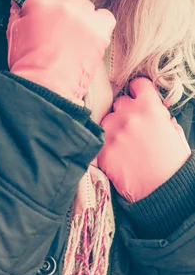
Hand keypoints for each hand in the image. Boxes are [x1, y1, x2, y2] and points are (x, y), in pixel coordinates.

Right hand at [7, 0, 115, 104]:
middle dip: (64, 4)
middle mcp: (65, 2)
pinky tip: (87, 38)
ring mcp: (85, 15)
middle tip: (57, 26)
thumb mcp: (14, 29)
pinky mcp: (101, 30)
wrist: (46, 88)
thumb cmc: (27, 61)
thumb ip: (19, 6)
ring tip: (71, 39)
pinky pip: (105, 16)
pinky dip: (98, 24)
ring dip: (80, 17)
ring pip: (86, 5)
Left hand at [98, 77, 190, 201]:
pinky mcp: (103, 150)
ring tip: (124, 145)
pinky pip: (100, 141)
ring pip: (107, 121)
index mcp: (150, 107)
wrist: (165, 191)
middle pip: (120, 102)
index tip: (138, 96)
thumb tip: (152, 112)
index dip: (139, 91)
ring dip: (113, 129)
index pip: (138, 84)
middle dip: (126, 112)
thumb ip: (159, 116)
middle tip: (133, 127)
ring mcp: (114, 132)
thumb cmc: (174, 163)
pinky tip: (118, 157)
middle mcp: (129, 115)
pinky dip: (107, 147)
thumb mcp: (173, 132)